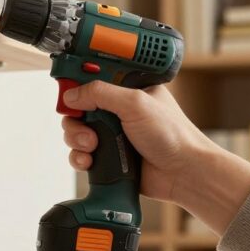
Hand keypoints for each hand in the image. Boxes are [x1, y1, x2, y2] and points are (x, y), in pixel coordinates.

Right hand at [61, 81, 249, 234]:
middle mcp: (117, 109)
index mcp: (127, 89)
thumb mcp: (135, 103)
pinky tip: (89, 161)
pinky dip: (79, 157)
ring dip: (77, 138)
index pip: (93, 76)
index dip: (76, 79)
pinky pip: (81, 153)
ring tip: (93, 145)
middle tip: (83, 122)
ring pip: (76, 129)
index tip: (65, 84)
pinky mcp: (108, 155)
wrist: (185, 174)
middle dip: (75, 115)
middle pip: (78, 104)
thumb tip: (71, 94)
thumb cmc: (173, 135)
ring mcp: (112, 133)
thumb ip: (101, 93)